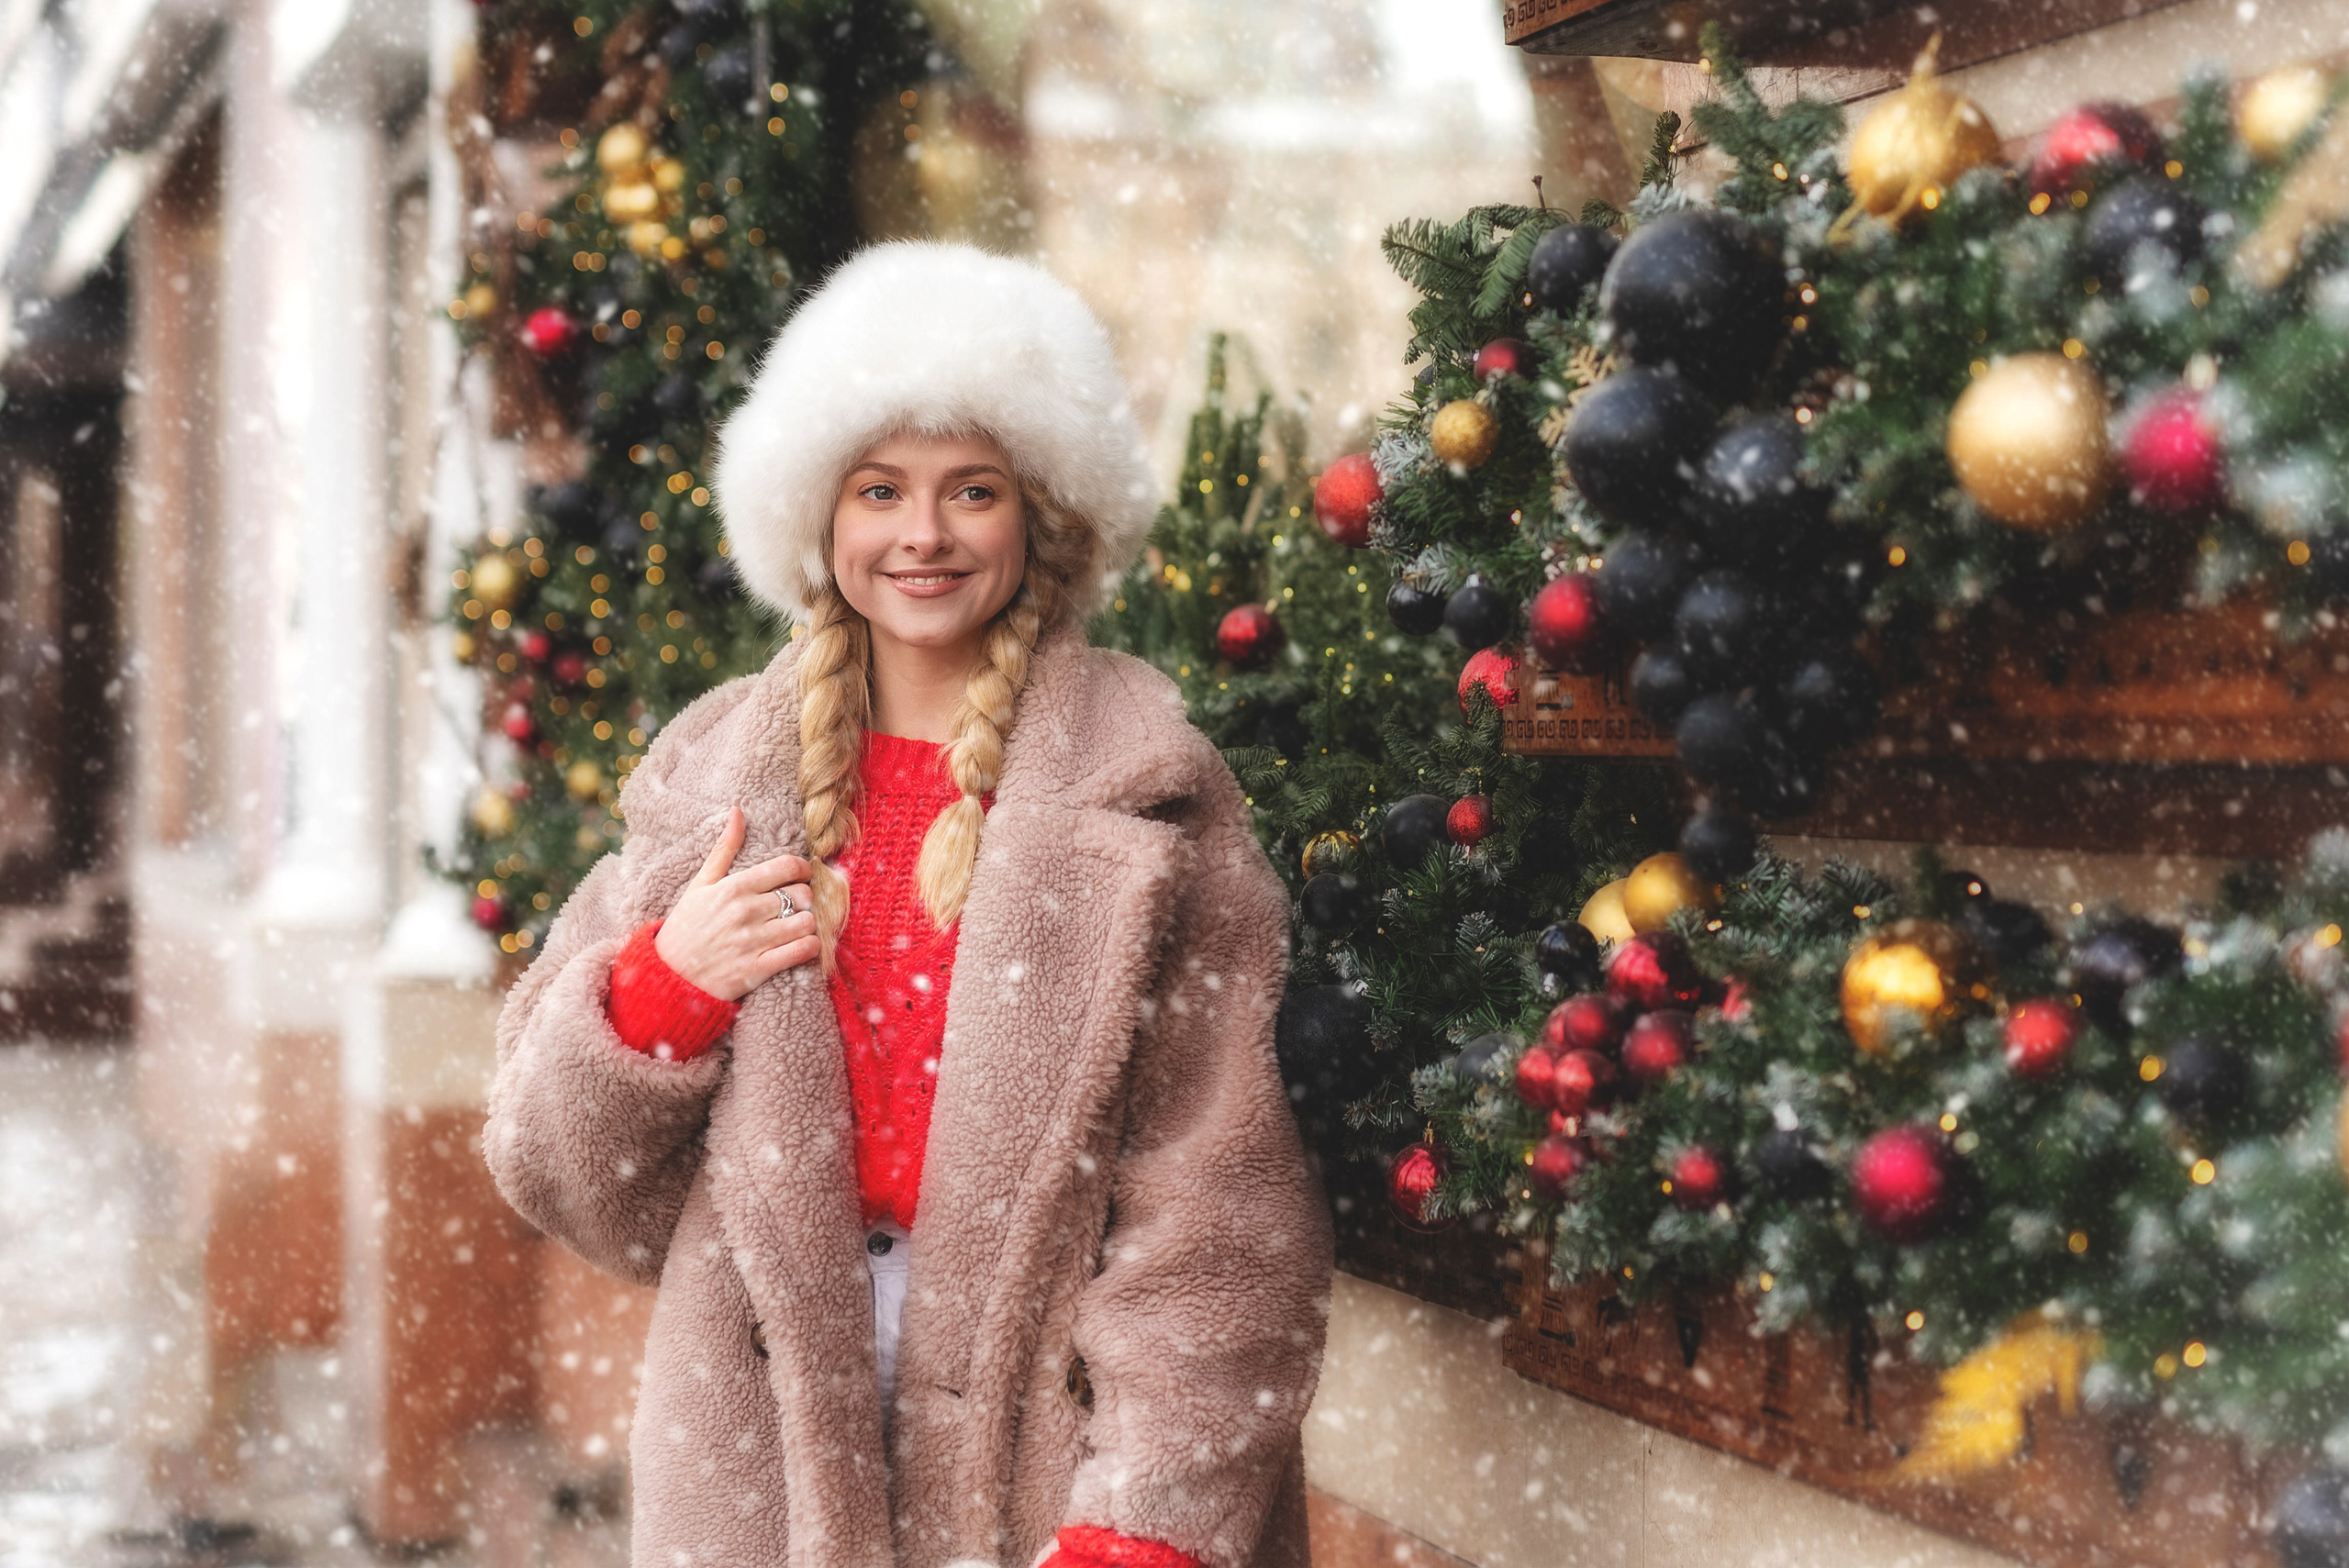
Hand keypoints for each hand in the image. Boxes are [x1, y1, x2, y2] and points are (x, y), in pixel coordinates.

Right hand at [654, 807, 819, 1000]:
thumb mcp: (700, 885)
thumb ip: (724, 849)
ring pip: (807, 922)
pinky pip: (803, 951)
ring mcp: (754, 941)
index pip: (787, 867)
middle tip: (796, 905)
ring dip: (808, 924)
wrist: (669, 976)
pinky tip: (801, 946)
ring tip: (797, 926)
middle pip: (803, 894)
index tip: (803, 875)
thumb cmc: (686, 927)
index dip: (804, 869)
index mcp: (734, 887)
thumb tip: (738, 811)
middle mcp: (746, 912)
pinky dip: (810, 947)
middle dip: (805, 898)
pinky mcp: (758, 969)